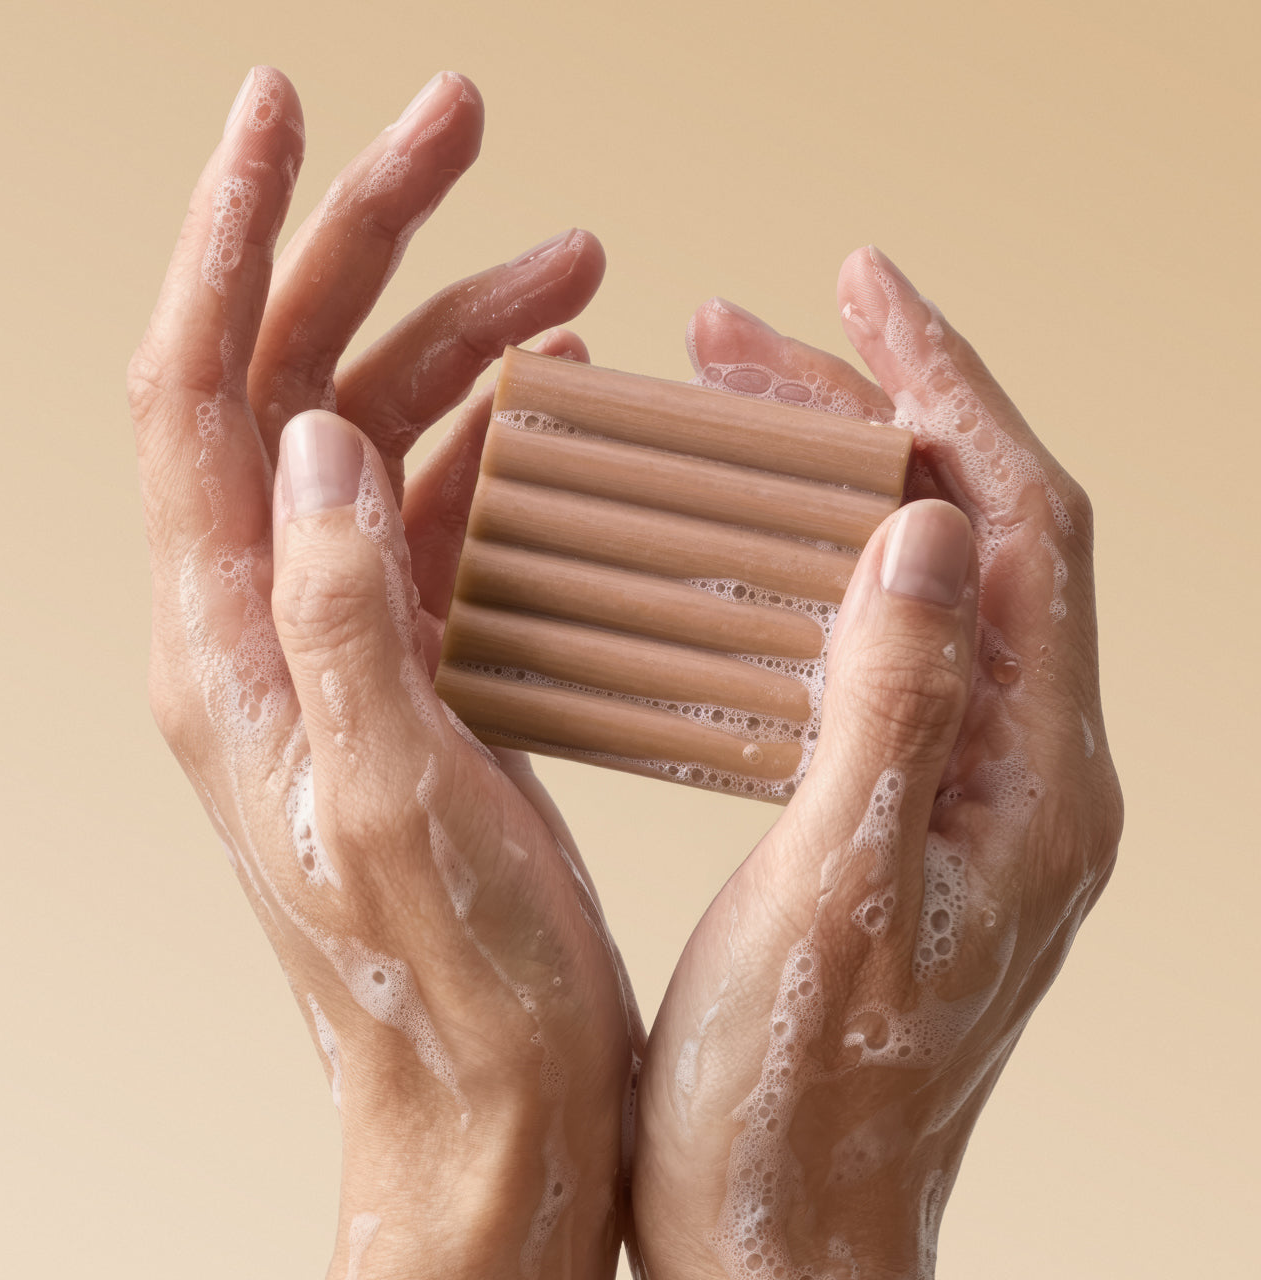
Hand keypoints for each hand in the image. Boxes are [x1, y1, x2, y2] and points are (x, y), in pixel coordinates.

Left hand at [127, 66, 639, 1279]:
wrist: (492, 1107)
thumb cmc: (454, 991)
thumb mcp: (389, 801)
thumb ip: (336, 618)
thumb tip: (320, 437)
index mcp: (228, 646)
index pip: (197, 385)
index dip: (235, 236)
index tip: (287, 108)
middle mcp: (263, 626)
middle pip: (295, 376)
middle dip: (375, 239)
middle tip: (470, 130)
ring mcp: (339, 640)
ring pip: (379, 430)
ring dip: (464, 333)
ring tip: (577, 266)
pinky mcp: (414, 668)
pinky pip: (437, 511)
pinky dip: (494, 434)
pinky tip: (557, 399)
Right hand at [632, 252, 1122, 1277]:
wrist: (786, 1237)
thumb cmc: (796, 1100)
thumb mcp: (836, 890)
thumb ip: (892, 705)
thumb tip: (919, 525)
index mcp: (1035, 778)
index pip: (1018, 522)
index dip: (942, 385)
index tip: (858, 284)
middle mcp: (1022, 770)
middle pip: (962, 534)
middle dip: (859, 418)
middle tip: (731, 345)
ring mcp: (963, 792)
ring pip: (906, 586)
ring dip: (820, 490)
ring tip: (715, 420)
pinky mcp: (897, 817)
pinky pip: (861, 656)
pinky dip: (790, 581)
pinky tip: (714, 564)